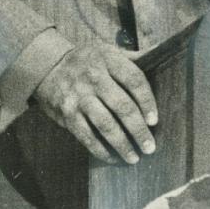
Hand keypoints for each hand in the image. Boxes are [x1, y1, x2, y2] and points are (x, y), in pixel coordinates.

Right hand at [32, 43, 157, 163]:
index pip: (134, 80)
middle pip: (122, 106)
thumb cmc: (86, 62)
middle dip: (138, 130)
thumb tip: (163, 52)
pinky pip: (86, 135)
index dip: (147, 101)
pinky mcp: (67, 113)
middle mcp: (92, 77)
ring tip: (134, 158)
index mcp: (107, 59)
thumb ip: (133, 57)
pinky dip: (100, 149)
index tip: (154, 121)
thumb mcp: (106, 51)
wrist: (46, 66)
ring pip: (105, 124)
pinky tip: (112, 158)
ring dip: (122, 144)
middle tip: (150, 147)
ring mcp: (78, 96)